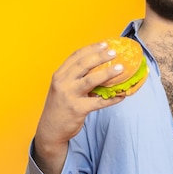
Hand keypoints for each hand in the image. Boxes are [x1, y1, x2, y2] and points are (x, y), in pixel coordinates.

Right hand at [34, 41, 125, 158]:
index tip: (105, 44)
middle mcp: (63, 83)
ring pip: (91, 80)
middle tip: (114, 52)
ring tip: (121, 68)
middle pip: (84, 64)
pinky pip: (99, 102)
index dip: (91, 48)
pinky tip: (121, 95)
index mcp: (59, 75)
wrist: (51, 129)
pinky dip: (112, 98)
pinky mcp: (78, 109)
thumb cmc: (60, 106)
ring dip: (108, 73)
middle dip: (100, 56)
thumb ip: (75, 77)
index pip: (76, 56)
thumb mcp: (62, 87)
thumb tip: (99, 67)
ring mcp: (69, 96)